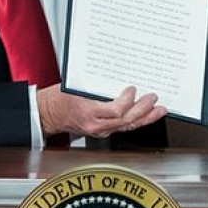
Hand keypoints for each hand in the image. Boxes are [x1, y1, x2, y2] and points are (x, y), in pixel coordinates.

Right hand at [37, 84, 166, 139]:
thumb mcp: (76, 86)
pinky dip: (136, 121)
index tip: (132, 89)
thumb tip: (117, 75)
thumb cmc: (58, 98)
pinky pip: (122, 128)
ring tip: (159, 110)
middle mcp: (96, 125)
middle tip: (153, 98)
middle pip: (125, 121)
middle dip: (143, 110)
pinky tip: (145, 115)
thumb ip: (96, 85)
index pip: (115, 111)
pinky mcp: (101, 132)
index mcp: (88, 112)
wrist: (48, 114)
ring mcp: (99, 131)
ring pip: (127, 127)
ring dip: (145, 118)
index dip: (127, 102)